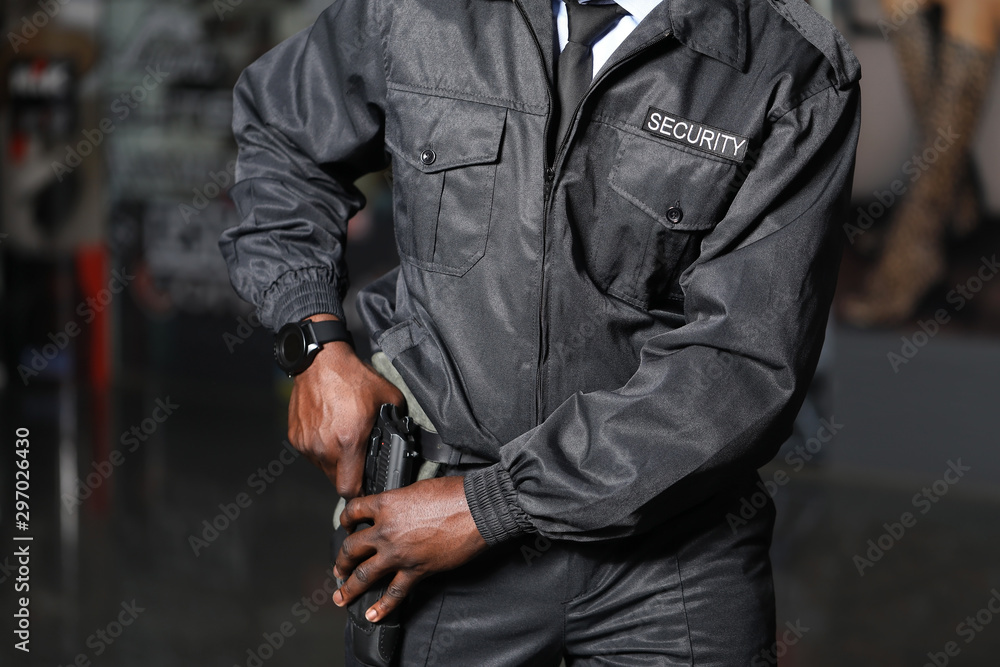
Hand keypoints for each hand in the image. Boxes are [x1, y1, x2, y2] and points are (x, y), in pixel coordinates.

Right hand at [286, 314, 403, 498]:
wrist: (320, 361)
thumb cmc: (353, 377)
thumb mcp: (388, 398)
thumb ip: (396, 422)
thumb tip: (401, 436)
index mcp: (348, 442)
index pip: (350, 488)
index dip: (360, 490)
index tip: (366, 485)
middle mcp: (324, 447)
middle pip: (336, 481)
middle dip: (349, 475)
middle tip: (358, 459)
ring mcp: (307, 443)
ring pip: (323, 468)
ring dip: (334, 462)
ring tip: (343, 439)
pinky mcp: (296, 437)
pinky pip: (311, 453)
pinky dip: (320, 449)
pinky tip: (329, 429)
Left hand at [332, 475, 488, 620]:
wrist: (477, 509)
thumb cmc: (454, 494)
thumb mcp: (418, 489)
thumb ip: (400, 502)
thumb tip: (398, 509)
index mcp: (386, 504)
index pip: (353, 512)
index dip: (346, 520)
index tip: (345, 527)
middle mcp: (387, 529)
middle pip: (351, 548)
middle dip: (342, 561)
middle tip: (339, 569)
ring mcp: (399, 553)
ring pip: (364, 574)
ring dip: (349, 588)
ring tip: (342, 596)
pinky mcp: (416, 570)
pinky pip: (394, 593)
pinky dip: (382, 607)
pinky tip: (373, 614)